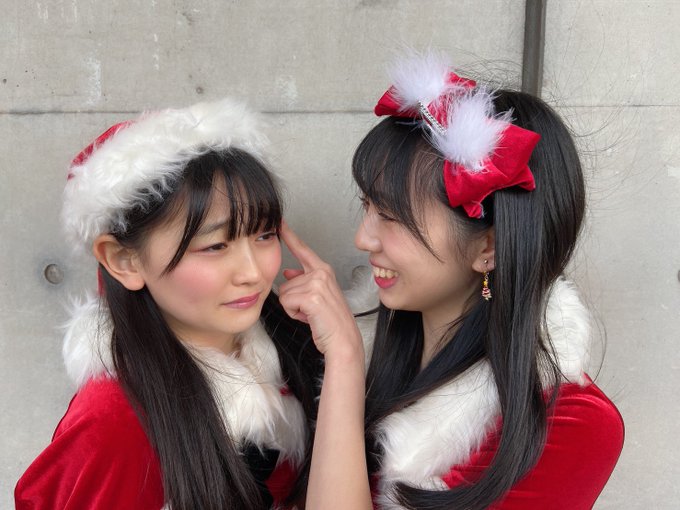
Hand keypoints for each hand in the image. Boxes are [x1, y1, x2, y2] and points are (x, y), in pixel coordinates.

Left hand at [278, 222, 362, 360]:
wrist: (343, 340)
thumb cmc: (330, 322)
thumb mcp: (317, 297)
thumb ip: (302, 282)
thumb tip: (288, 273)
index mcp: (323, 270)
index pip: (302, 249)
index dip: (289, 235)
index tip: (279, 222)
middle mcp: (321, 273)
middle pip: (286, 283)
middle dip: (293, 300)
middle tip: (312, 310)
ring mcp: (317, 283)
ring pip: (284, 294)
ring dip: (293, 308)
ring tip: (312, 314)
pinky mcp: (311, 296)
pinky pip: (286, 302)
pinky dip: (294, 314)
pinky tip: (309, 317)